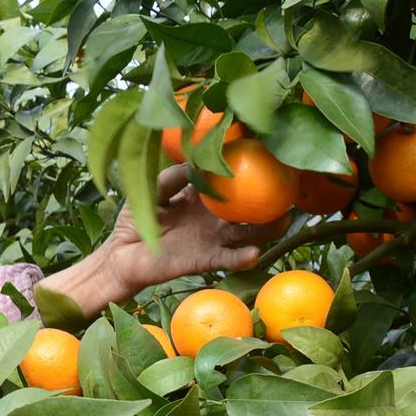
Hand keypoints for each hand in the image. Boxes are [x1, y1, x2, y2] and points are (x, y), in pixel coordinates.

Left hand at [98, 164, 290, 294]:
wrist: (122, 255)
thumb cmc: (136, 219)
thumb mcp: (152, 190)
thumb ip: (173, 177)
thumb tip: (196, 164)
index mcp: (205, 194)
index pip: (233, 179)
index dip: (252, 168)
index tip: (273, 154)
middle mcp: (216, 215)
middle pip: (252, 207)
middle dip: (273, 199)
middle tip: (292, 188)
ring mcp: (213, 238)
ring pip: (248, 233)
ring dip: (268, 229)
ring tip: (283, 221)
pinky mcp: (205, 260)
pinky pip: (228, 259)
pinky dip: (242, 258)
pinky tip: (253, 254)